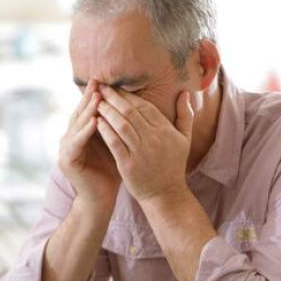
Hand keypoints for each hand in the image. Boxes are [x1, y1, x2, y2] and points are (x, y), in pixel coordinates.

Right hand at [58, 80, 121, 212]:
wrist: (101, 199)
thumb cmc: (112, 171)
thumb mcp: (116, 143)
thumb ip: (117, 126)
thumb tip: (132, 104)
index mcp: (80, 133)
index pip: (87, 110)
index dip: (94, 95)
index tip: (105, 80)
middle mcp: (69, 138)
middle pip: (79, 113)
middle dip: (88, 97)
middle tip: (97, 81)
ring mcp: (65, 149)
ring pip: (76, 125)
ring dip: (87, 111)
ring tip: (98, 97)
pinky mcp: (66, 160)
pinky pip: (75, 142)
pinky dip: (84, 131)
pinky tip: (94, 121)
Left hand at [95, 86, 193, 203]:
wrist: (166, 195)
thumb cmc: (173, 166)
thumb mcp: (184, 139)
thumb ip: (185, 115)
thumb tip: (185, 92)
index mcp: (165, 130)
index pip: (144, 106)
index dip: (127, 95)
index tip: (114, 86)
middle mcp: (154, 138)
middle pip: (130, 111)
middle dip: (114, 97)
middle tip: (100, 87)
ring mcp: (141, 151)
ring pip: (121, 124)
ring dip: (107, 110)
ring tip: (95, 101)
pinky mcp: (129, 165)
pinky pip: (114, 143)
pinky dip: (105, 131)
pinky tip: (96, 122)